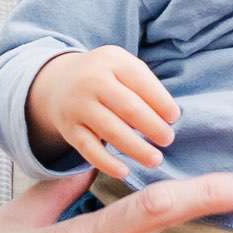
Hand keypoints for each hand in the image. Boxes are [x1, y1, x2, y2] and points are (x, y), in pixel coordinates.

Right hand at [24, 45, 179, 187]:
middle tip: (168, 140)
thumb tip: (169, 119)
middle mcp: (92, 81)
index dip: (161, 102)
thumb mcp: (122, 67)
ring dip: (136, 148)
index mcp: (112, 61)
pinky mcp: (69, 128)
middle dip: (153, 126)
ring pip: (110, 130)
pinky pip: (89, 149)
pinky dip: (107, 163)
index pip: (141, 82)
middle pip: (128, 107)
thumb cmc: (105, 77)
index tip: (173, 118)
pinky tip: (124, 172)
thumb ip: (145, 86)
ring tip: (155, 159)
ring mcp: (78, 105)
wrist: (58, 82)